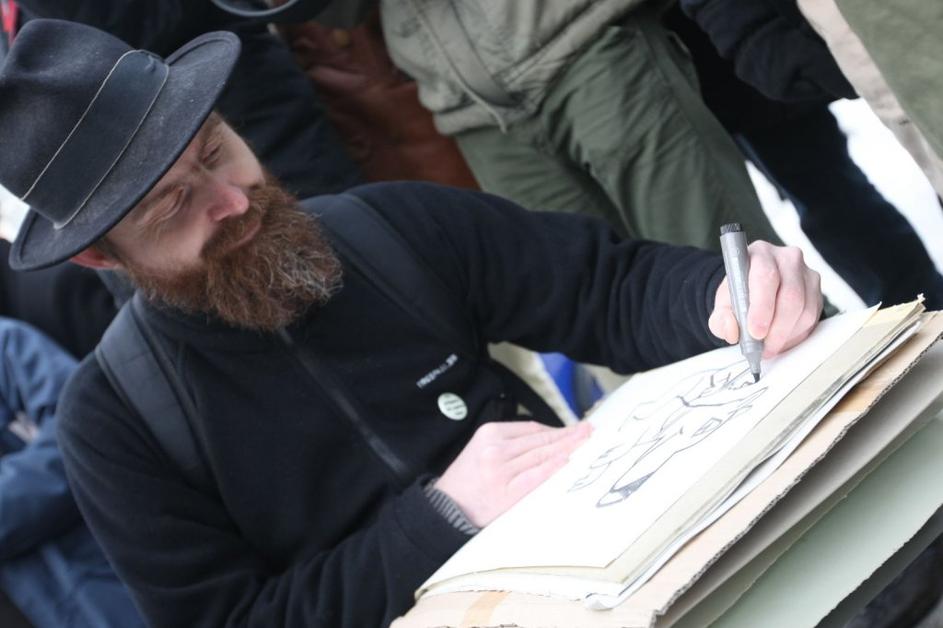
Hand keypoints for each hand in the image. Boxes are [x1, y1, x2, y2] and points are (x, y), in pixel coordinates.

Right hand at [435, 420, 591, 527]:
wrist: (445, 508)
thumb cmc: (467, 480)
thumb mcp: (482, 450)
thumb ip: (509, 444)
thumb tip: (546, 440)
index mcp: (489, 433)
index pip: (532, 428)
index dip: (556, 429)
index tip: (573, 430)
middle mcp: (496, 449)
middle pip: (540, 439)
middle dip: (568, 436)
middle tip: (589, 431)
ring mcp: (501, 470)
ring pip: (541, 455)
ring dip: (567, 448)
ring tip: (585, 443)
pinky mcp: (506, 492)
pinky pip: (536, 476)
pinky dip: (553, 468)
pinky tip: (568, 461)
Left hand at [709, 241, 822, 357]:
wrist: (753, 288)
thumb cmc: (739, 293)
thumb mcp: (723, 305)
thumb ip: (721, 319)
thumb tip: (731, 330)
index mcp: (759, 254)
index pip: (765, 277)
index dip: (762, 308)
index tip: (755, 331)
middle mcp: (786, 258)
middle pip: (791, 295)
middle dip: (777, 328)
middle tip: (764, 347)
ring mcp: (806, 273)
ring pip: (805, 309)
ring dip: (787, 335)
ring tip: (770, 346)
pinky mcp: (817, 290)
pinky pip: (813, 317)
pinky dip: (797, 334)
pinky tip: (782, 339)